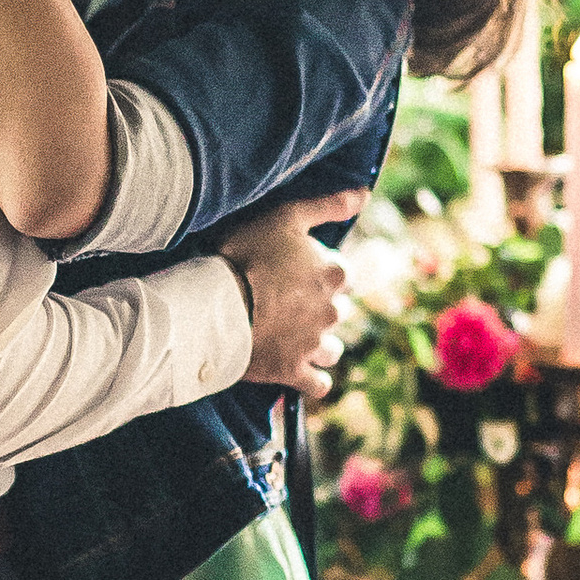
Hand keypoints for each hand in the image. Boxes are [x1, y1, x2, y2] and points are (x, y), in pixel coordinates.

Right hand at [221, 191, 361, 400]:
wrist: (214, 304)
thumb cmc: (246, 253)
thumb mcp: (287, 215)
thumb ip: (329, 204)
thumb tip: (365, 194)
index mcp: (334, 274)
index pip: (345, 275)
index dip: (324, 273)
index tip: (300, 273)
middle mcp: (332, 311)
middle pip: (339, 312)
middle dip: (322, 309)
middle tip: (291, 304)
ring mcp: (313, 344)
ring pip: (332, 349)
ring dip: (321, 345)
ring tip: (295, 338)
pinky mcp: (293, 371)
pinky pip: (318, 384)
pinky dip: (314, 381)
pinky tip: (303, 375)